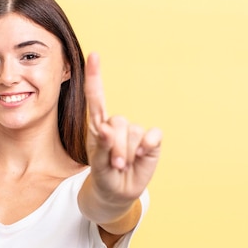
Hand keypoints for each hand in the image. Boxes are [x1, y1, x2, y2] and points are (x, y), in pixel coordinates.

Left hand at [84, 52, 161, 205]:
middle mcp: (116, 124)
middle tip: (114, 165)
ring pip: (133, 133)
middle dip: (114, 147)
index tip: (94, 56)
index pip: (96, 97)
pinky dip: (147, 147)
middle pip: (117, 122)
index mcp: (98, 125)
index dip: (96, 76)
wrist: (117, 191)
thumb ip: (102, 147)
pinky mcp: (151, 140)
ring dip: (127, 154)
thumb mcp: (98, 165)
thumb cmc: (104, 175)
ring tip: (122, 166)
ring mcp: (135, 131)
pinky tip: (142, 156)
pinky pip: (152, 136)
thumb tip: (107, 128)